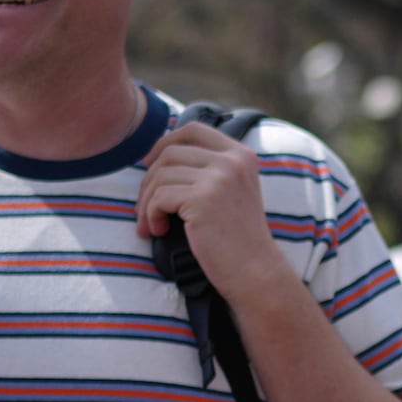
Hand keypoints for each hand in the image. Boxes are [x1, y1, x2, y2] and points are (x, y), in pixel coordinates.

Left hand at [136, 121, 282, 299]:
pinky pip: (159, 197)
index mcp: (241, 155)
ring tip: (150, 224)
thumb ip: (208, 170)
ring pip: (160, 175)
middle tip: (146, 208)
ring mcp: (219, 177)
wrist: (256, 272)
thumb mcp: (232, 192)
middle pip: (170, 152)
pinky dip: (151, 214)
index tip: (150, 166)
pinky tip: (158, 230)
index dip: (164, 142)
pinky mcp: (203, 199)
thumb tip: (155, 156)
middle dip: (149, 180)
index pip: (193, 129)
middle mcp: (232, 160)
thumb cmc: (236, 239)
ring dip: (146, 201)